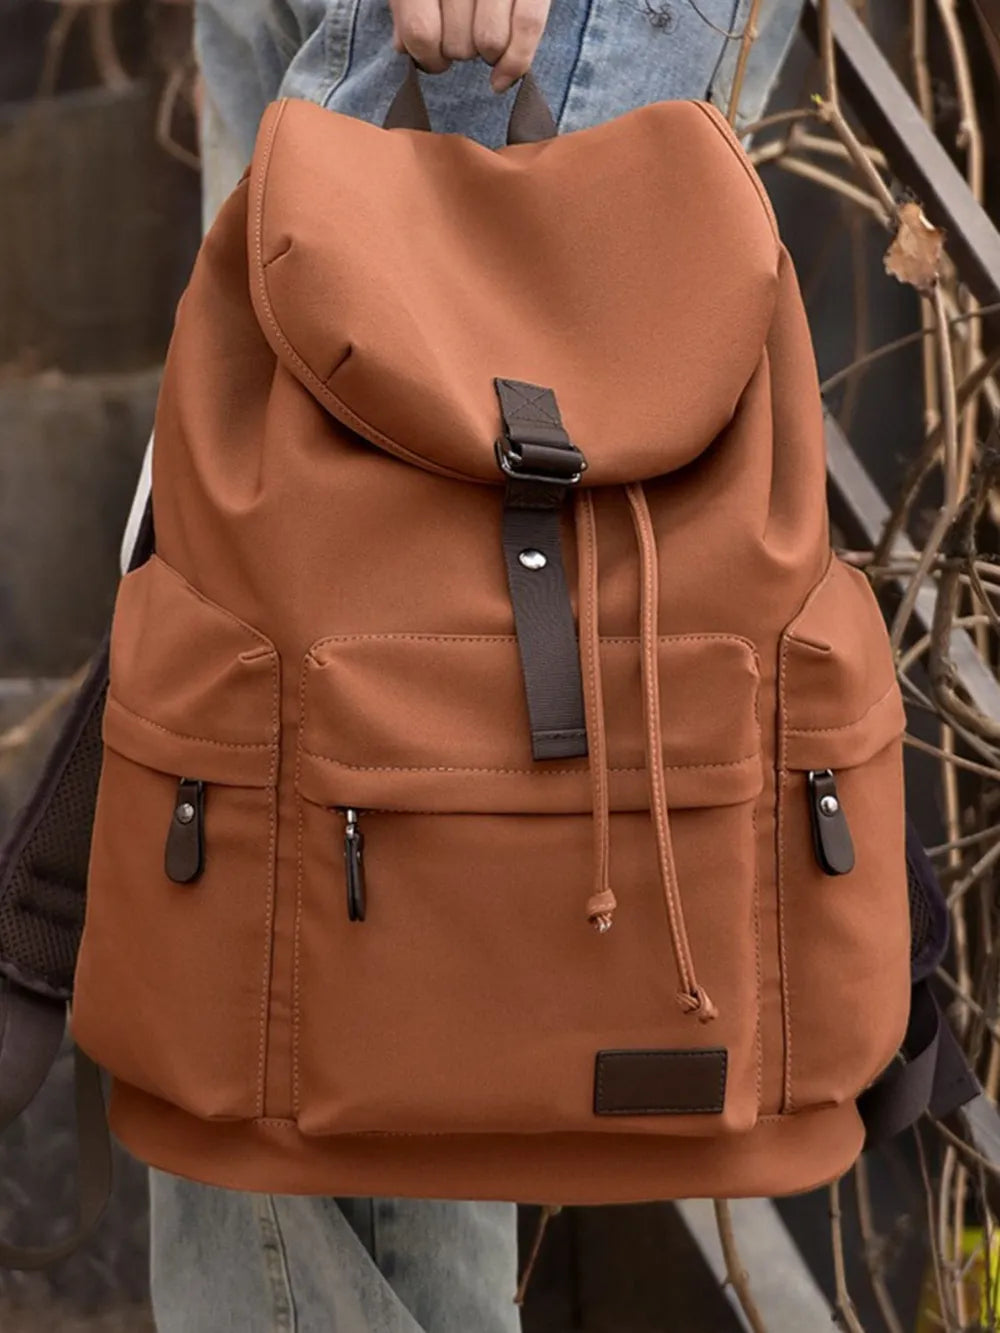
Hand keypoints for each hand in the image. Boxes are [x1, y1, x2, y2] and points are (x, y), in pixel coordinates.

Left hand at [390, 0, 550, 92]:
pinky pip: (528, 28)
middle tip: (461, 37)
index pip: (421, 32)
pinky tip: (501, 78)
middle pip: (457, 44)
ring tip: (484, 40)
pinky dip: (515, 64)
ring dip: (486, 55)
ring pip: (490, 43)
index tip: (433, 60)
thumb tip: (404, 46)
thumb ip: (407, 5)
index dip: (425, 58)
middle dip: (458, 51)